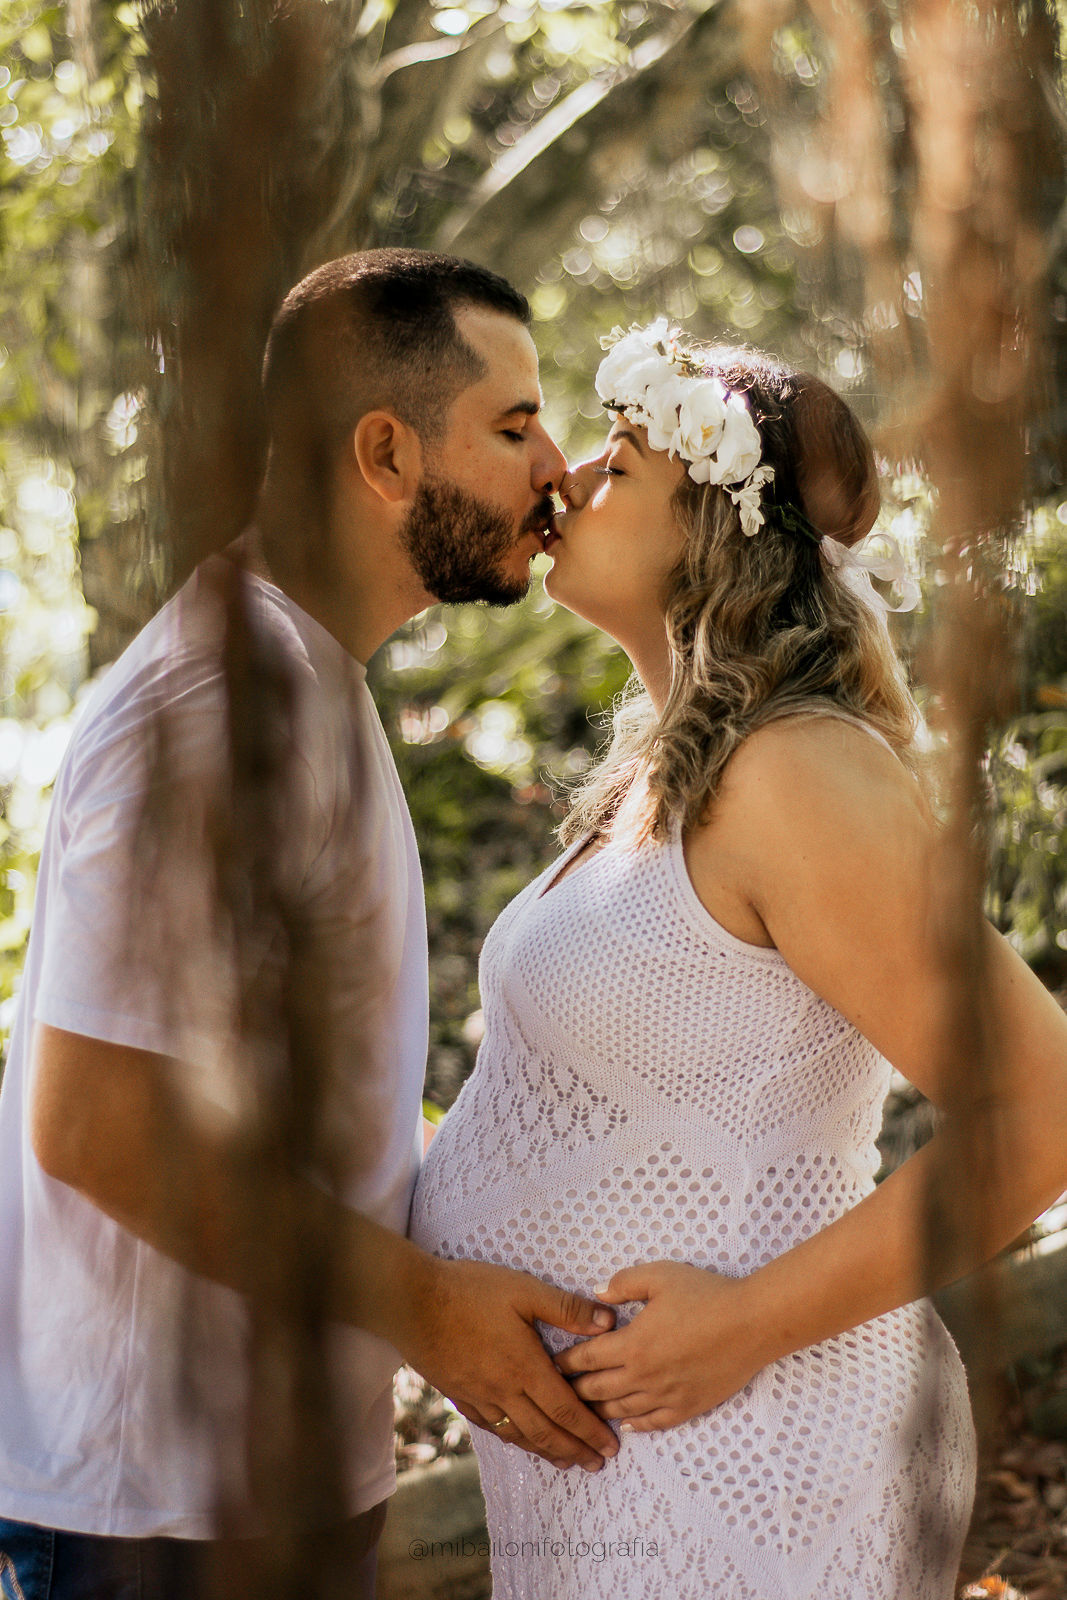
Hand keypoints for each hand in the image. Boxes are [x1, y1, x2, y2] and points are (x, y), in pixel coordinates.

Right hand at [400, 1257, 619, 1470]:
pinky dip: (511, 1439)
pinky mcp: (459, 1394)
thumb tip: (608, 1322)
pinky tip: (517, 1440)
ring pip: (518, 1434)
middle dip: (574, 1450)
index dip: (590, 1431)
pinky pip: (491, 1427)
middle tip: (597, 1465)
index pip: (565, 1409)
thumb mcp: (523, 1289)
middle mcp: (504, 1390)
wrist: (411, 1302)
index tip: (609, 1447)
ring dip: (545, 1450)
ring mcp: (479, 1396)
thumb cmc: (469, 1291)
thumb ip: (566, 1308)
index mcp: (525, 1367)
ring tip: (565, 1462)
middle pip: (545, 1431)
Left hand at [554, 1261, 769, 1431]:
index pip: (586, 1358)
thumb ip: (624, 1283)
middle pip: (596, 1390)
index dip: (565, 1362)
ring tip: (583, 1410)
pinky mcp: (688, 1407)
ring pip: (621, 1410)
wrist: (751, 1323)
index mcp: (632, 1344)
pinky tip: (625, 1423)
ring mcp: (665, 1395)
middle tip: (557, 1392)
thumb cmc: (706, 1294)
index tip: (550, 1365)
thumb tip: (597, 1294)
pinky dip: (634, 1424)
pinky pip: (653, 1423)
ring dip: (598, 1410)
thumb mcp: (660, 1276)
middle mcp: (643, 1376)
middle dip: (573, 1391)